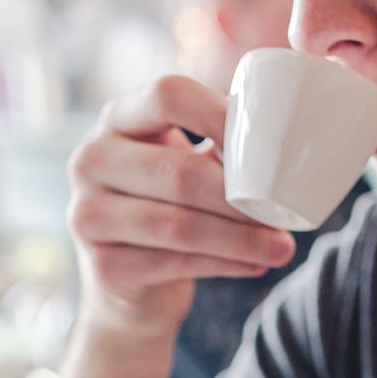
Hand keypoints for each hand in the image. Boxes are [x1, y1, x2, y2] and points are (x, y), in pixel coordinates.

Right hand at [66, 76, 296, 342]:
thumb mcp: (185, 164)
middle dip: (240, 197)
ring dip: (241, 238)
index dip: (221, 115)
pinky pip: (176, 264)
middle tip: (286, 213)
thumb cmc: (168, 207)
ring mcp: (88, 215)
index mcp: (118, 119)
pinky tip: (256, 265)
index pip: (168, 95)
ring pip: (179, 225)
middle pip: (178, 171)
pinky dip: (225, 264)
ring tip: (283, 247)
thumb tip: (288, 145)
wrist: (128, 282)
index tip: (267, 143)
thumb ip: (220, 146)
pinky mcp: (104, 267)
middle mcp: (91, 161)